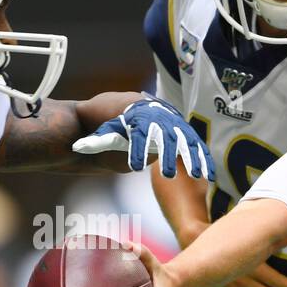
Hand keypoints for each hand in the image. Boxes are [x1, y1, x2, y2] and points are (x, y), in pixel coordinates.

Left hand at [72, 97, 214, 180]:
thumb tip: (78, 147)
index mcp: (139, 115)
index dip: (137, 150)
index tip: (133, 167)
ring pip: (186, 142)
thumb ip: (95, 140)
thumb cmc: (113, 121)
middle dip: (169, 156)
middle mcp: (160, 119)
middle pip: (166, 137)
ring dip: (193, 159)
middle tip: (168, 176)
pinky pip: (195, 147)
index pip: (139, 133)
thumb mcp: (103, 130)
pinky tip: (208, 177)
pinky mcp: (184, 134)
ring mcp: (174, 125)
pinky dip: (202, 160)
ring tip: (198, 176)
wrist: (133, 109)